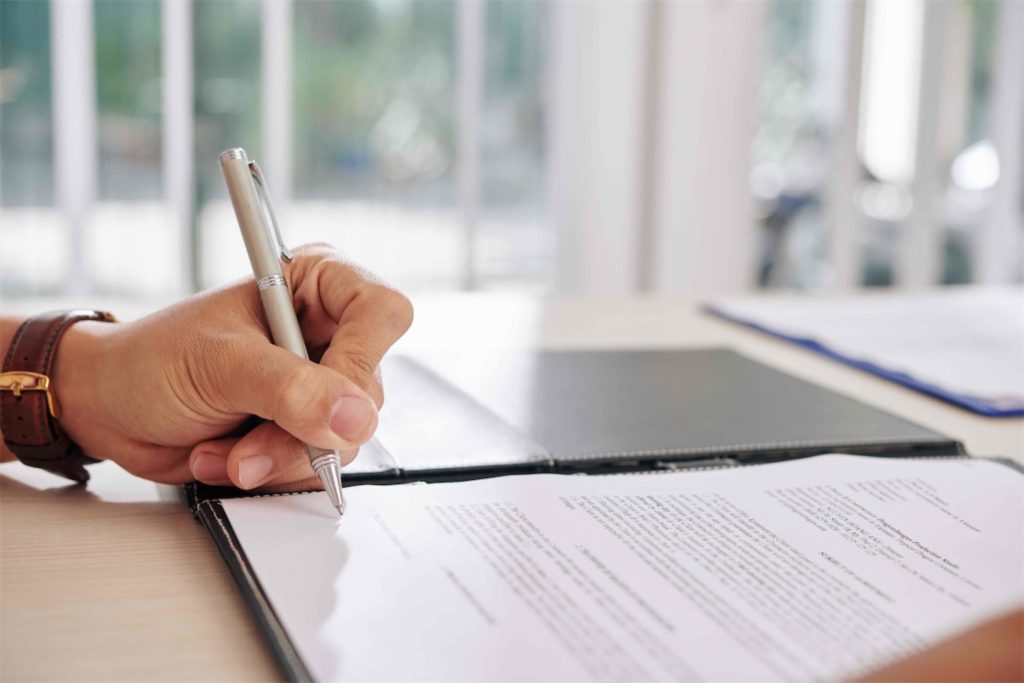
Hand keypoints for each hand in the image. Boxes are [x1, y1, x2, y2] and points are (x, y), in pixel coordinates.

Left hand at [51, 243, 412, 489]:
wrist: (111, 409)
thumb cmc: (152, 361)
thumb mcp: (220, 365)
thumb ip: (291, 389)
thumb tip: (355, 416)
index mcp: (315, 286)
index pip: (382, 313)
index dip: (363, 359)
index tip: (327, 400)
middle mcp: (326, 335)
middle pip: (367, 390)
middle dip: (304, 428)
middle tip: (252, 437)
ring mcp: (320, 386)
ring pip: (346, 438)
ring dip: (281, 455)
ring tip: (229, 449)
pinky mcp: (306, 430)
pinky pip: (321, 466)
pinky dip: (272, 470)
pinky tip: (231, 454)